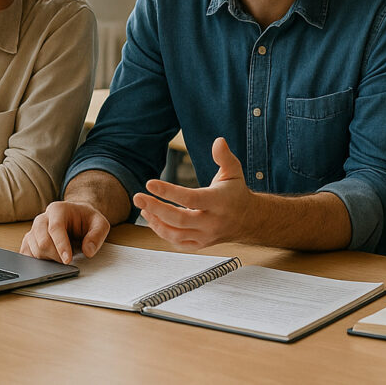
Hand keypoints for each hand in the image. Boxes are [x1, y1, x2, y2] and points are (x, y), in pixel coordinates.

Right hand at [20, 200, 110, 263]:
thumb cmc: (86, 219)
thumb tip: (88, 251)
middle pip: (42, 241)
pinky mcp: (29, 240)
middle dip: (56, 255)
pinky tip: (49, 260)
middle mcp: (42, 218)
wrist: (76, 216)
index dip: (61, 246)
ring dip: (48, 259)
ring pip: (34, 250)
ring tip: (62, 256)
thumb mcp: (100, 224)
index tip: (68, 260)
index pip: (55, 228)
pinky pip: (26, 254)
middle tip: (68, 260)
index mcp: (58, 209)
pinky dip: (37, 262)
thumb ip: (97, 236)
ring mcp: (33, 230)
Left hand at [134, 137, 254, 248]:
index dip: (169, 192)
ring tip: (143, 208)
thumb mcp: (234, 171)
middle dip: (155, 209)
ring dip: (156, 222)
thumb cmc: (236, 193)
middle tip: (138, 198)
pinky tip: (153, 220)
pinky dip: (162, 233)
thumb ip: (224, 157)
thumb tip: (218, 141)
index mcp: (220, 202)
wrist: (248, 220)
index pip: (191, 199)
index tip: (150, 183)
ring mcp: (206, 236)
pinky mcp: (200, 244)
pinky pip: (178, 243)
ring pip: (175, 235)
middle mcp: (212, 222)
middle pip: (179, 220)